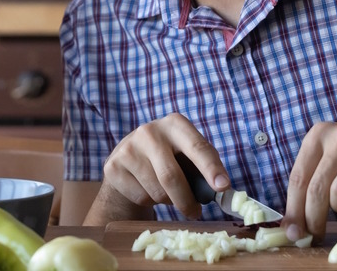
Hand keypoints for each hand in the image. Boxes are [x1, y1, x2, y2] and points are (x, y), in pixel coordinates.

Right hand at [90, 113, 230, 221]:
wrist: (129, 159)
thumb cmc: (168, 157)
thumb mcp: (187, 154)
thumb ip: (205, 167)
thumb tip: (221, 189)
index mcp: (174, 124)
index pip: (197, 147)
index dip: (211, 168)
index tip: (222, 186)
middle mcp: (149, 131)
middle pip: (171, 175)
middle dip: (186, 200)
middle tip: (195, 213)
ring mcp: (128, 148)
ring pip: (156, 191)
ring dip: (168, 201)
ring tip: (167, 193)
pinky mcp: (113, 166)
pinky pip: (141, 196)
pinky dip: (150, 201)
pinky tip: (147, 189)